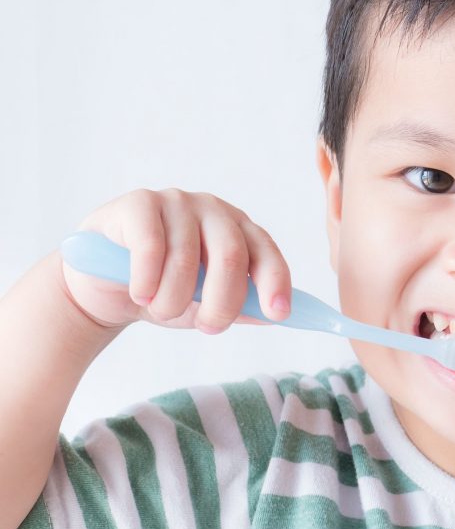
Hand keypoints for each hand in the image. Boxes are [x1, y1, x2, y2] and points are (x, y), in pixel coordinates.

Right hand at [60, 188, 291, 332]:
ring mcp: (177, 201)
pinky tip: (140, 293)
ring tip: (161, 311)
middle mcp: (214, 210)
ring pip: (186, 259)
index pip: (266, 252)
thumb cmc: (163, 292)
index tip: (277, 314)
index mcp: (239, 231)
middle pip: (231, 255)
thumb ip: (238, 308)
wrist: (103, 286)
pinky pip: (150, 246)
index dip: (274, 282)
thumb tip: (272, 316)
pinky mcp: (140, 203)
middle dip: (222, 302)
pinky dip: (147, 281)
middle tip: (209, 327)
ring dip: (173, 300)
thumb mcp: (204, 305)